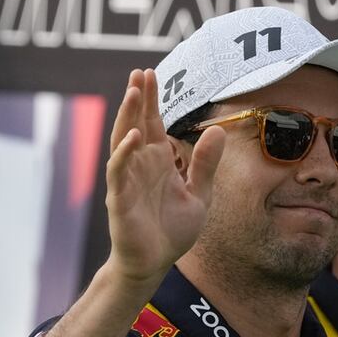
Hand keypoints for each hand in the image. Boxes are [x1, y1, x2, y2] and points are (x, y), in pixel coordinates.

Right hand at [104, 69, 225, 283]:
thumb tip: (218, 130)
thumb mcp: (199, 193)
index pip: (153, 123)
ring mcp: (127, 180)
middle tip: (139, 72)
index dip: (151, 100)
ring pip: (123, 141)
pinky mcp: (119, 199)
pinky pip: (119, 171)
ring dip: (127, 117)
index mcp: (158, 161)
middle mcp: (140, 165)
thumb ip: (206, 164)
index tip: (150, 73)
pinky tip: (134, 136)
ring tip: (132, 92)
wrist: (155, 263)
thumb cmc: (171, 230)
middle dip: (137, 99)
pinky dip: (125, 153)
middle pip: (136, 124)